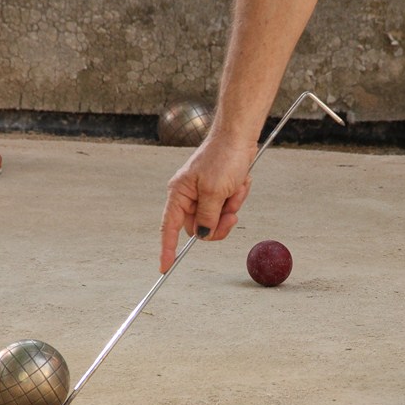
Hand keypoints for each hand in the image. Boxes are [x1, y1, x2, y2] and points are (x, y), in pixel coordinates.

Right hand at [159, 135, 257, 272]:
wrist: (239, 136)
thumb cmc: (223, 157)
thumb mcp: (214, 191)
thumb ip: (207, 217)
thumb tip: (202, 235)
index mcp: (179, 194)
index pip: (168, 228)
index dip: (166, 249)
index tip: (164, 268)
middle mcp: (188, 196)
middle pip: (199, 228)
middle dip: (219, 222)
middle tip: (231, 211)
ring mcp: (204, 194)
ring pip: (217, 219)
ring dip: (231, 207)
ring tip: (236, 188)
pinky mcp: (219, 191)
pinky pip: (227, 207)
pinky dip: (237, 198)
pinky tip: (240, 183)